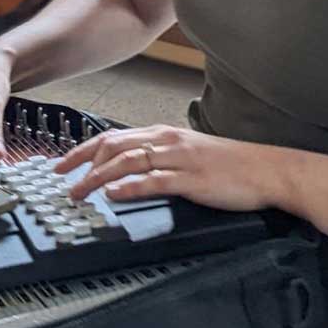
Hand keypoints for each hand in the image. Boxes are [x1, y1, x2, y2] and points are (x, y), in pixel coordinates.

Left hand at [55, 124, 285, 213]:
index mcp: (162, 134)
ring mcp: (178, 158)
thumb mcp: (186, 152)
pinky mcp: (191, 179)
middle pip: (111, 145)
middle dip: (81, 161)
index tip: (62, 163)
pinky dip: (129, 186)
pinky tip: (113, 194)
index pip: (111, 137)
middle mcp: (166, 141)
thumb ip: (157, 157)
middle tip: (60, 178)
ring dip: (97, 177)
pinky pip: (154, 180)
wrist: (267, 169)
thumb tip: (126, 170)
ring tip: (79, 191)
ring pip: (127, 161)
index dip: (82, 149)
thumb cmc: (229, 164)